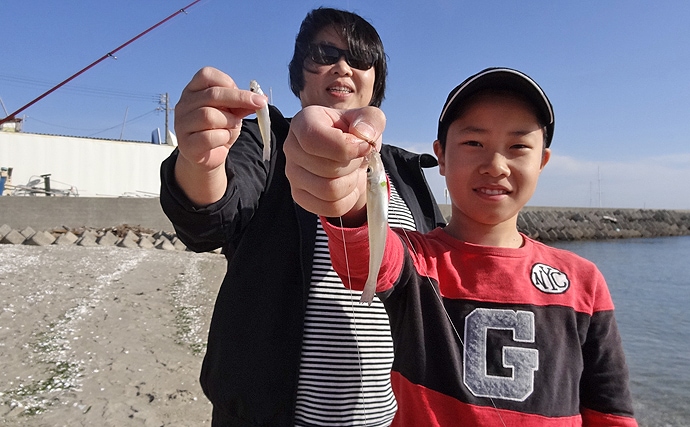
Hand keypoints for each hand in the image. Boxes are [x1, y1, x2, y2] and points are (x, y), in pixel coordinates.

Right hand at [173, 67, 267, 204]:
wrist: (208, 156)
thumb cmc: (219, 130)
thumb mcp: (232, 113)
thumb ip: (242, 105)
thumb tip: (261, 99)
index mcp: (193, 91)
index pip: (206, 75)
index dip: (229, 82)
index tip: (245, 93)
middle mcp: (183, 105)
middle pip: (211, 95)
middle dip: (239, 98)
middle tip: (259, 104)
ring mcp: (182, 124)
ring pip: (209, 115)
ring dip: (229, 121)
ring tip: (232, 126)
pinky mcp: (186, 145)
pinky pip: (208, 137)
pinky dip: (223, 137)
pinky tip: (224, 139)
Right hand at [284, 105, 385, 223]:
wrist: (348, 154)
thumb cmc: (354, 134)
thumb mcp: (368, 120)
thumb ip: (370, 120)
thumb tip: (362, 135)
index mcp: (303, 122)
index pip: (313, 139)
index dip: (344, 147)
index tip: (364, 146)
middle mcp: (291, 148)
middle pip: (327, 168)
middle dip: (353, 165)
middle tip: (357, 157)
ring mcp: (293, 174)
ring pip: (330, 191)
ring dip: (351, 183)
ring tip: (352, 171)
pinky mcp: (299, 196)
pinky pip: (330, 208)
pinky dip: (348, 200)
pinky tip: (348, 186)